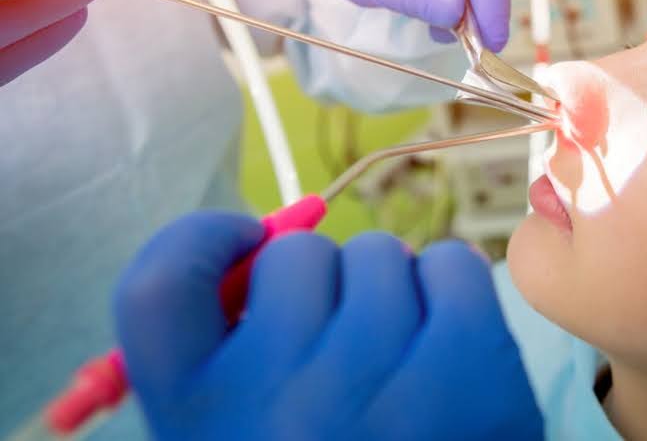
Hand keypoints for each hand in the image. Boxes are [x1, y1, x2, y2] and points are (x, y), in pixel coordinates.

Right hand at [115, 212, 542, 440]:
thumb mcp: (242, 439)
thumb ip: (228, 356)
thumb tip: (260, 244)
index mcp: (200, 420)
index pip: (160, 282)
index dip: (202, 240)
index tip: (242, 242)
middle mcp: (278, 398)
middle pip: (297, 256)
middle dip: (323, 288)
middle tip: (344, 351)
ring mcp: (379, 381)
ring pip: (379, 254)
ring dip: (390, 292)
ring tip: (400, 365)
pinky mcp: (472, 370)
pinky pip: (451, 264)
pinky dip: (449, 290)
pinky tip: (449, 348)